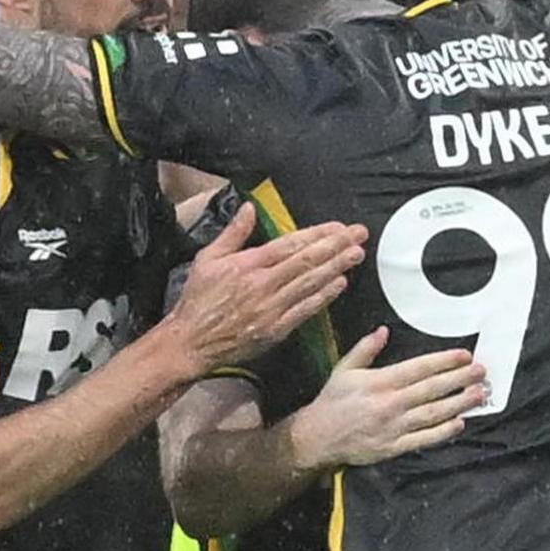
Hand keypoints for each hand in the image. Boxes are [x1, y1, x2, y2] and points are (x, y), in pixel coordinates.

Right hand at [157, 202, 364, 368]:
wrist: (190, 342)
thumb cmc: (197, 300)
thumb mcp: (207, 259)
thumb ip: (233, 233)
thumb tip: (250, 208)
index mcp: (247, 264)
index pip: (290, 244)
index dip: (317, 234)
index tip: (338, 226)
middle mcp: (262, 285)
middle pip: (306, 262)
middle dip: (336, 246)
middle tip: (359, 235)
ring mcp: (271, 309)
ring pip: (310, 284)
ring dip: (336, 268)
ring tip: (356, 255)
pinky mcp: (275, 330)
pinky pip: (305, 311)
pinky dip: (323, 297)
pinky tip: (340, 285)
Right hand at [279, 329, 491, 466]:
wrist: (317, 437)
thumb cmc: (332, 402)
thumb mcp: (344, 369)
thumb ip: (365, 349)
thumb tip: (383, 331)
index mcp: (380, 382)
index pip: (419, 368)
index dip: (444, 361)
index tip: (464, 356)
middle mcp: (390, 403)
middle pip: (432, 389)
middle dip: (460, 379)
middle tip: (481, 372)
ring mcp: (394, 427)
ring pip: (433, 413)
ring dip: (459, 403)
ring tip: (479, 394)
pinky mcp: (394, 447)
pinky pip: (424, 439)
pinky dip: (443, 431)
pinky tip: (459, 423)